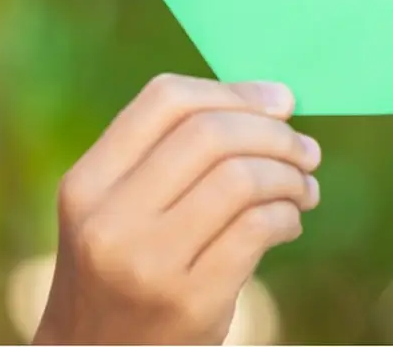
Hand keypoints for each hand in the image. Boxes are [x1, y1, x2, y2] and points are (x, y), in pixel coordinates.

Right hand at [34, 74, 320, 344]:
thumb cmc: (128, 268)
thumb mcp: (118, 208)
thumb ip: (172, 152)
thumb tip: (274, 100)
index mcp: (87, 182)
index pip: (165, 100)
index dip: (233, 92)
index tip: (280, 101)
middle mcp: (109, 220)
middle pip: (211, 134)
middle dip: (274, 133)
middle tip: (306, 150)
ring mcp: (147, 264)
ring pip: (240, 178)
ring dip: (289, 175)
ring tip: (304, 187)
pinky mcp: (189, 302)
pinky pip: (258, 228)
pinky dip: (287, 214)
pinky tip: (290, 221)